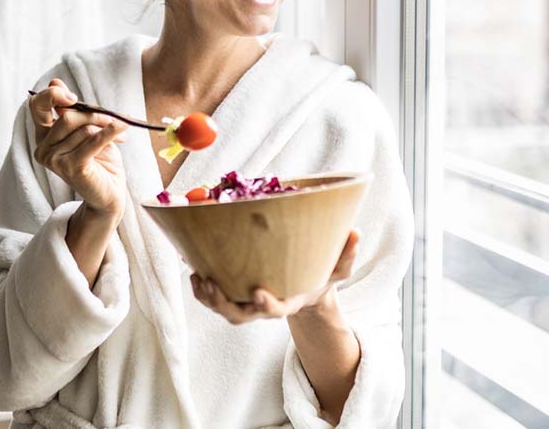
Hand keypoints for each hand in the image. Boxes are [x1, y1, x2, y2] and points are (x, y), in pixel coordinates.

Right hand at [30, 78, 128, 217]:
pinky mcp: (71, 168)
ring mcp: (54, 160)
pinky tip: (122, 130)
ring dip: (105, 127)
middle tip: (112, 118)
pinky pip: (93, 141)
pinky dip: (110, 132)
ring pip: (82, 129)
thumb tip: (55, 82)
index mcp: (43, 137)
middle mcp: (43, 149)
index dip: (52, 95)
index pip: (36, 106)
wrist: (109, 195)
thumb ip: (71, 110)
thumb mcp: (84, 130)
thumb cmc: (98, 161)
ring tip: (119, 134)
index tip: (74, 96)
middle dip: (93, 114)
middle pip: (67, 117)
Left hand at [191, 229, 360, 323]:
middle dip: (223, 304)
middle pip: (240, 315)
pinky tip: (193, 270)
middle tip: (211, 284)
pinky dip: (201, 289)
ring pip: (224, 310)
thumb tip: (355, 232)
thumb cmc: (322, 274)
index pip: (277, 310)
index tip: (257, 292)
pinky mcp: (236, 295)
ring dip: (207, 298)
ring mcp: (248, 303)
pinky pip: (214, 298)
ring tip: (198, 277)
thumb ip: (346, 254)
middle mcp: (266, 305)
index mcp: (290, 300)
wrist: (306, 286)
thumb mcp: (339, 267)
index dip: (267, 305)